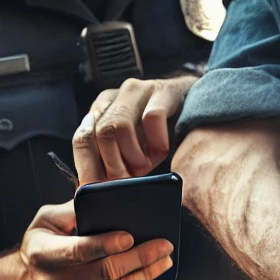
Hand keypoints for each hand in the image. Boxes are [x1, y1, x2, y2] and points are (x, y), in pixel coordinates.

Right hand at [14, 201, 173, 279]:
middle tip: (165, 244)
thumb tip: (105, 198)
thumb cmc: (41, 246)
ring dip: (146, 274)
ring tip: (164, 259)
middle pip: (106, 271)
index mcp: (42, 253)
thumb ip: (73, 209)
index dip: (105, 244)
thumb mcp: (46, 221)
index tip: (130, 235)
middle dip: (141, 257)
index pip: (78, 250)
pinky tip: (147, 273)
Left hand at [73, 75, 197, 183]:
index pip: (82, 138)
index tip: (96, 189)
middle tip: (126, 182)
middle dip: (112, 165)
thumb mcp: (134, 148)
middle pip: (100, 134)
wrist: (198, 106)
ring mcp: (140, 90)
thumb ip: (114, 161)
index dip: (88, 167)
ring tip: (145, 166)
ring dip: (133, 155)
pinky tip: (162, 150)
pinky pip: (152, 118)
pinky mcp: (164, 90)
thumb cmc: (162, 133)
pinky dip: (156, 142)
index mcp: (103, 109)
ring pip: (118, 126)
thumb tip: (94, 190)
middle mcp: (117, 96)